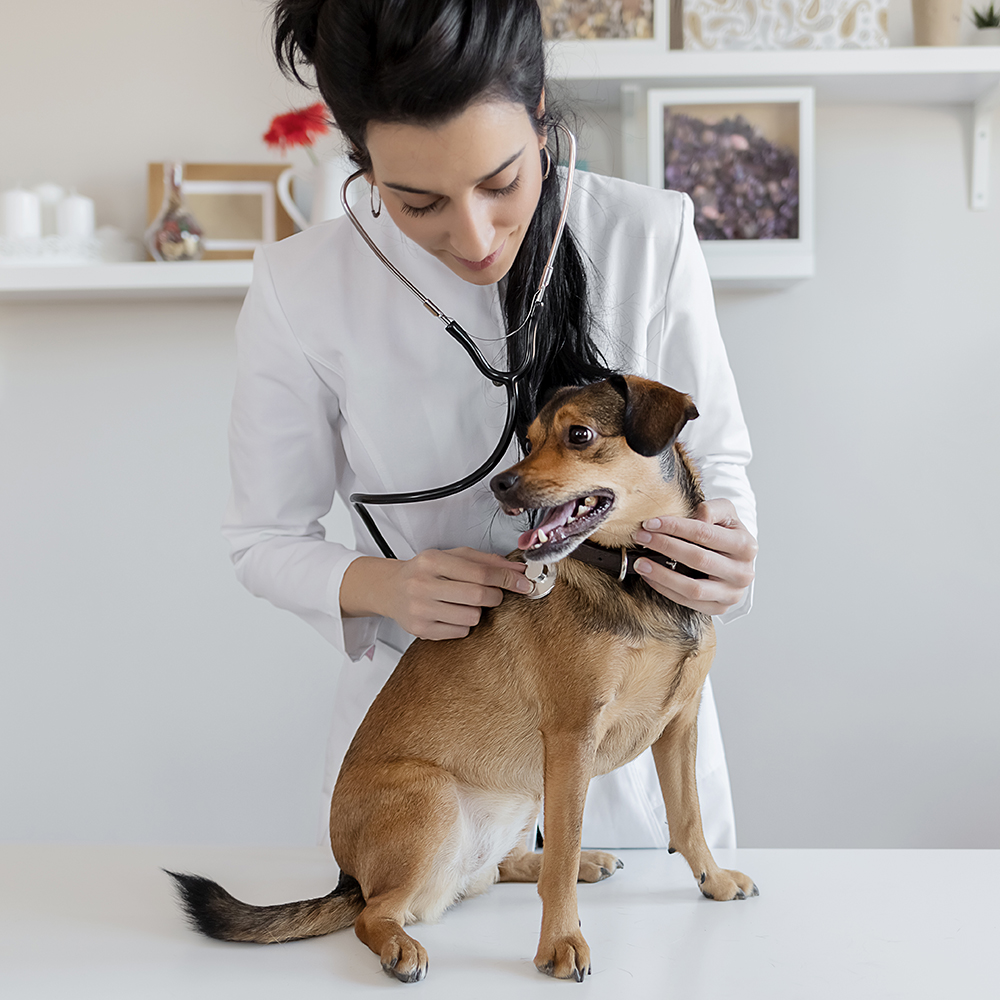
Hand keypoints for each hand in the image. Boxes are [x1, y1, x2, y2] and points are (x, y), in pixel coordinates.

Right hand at [341, 547, 531, 640]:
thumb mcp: (452, 557)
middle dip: (495, 596)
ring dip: (477, 611)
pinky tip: (451, 613)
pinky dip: (463, 623)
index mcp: (432, 561)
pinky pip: (460, 631)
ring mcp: (420, 609)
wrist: (390, 589)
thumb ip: (485, 561)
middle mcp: (423, 584)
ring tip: (463, 602)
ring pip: (472, 617)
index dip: (507, 578)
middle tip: (494, 594)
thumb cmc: (425, 571)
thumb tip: (517, 569)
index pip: (480, 572)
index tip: (524, 582)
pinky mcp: (420, 630)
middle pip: (478, 596)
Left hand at [632, 499, 756, 615]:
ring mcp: (732, 594)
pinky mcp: (719, 608)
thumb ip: (712, 509)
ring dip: (662, 574)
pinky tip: (650, 576)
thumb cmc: (726, 534)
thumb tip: (697, 517)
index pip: (705, 533)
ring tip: (641, 562)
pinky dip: (665, 589)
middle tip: (641, 538)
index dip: (675, 527)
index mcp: (746, 545)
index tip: (650, 523)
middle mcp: (743, 572)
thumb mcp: (725, 513)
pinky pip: (688, 601)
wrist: (735, 559)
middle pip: (698, 559)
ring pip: (693, 587)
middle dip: (665, 546)